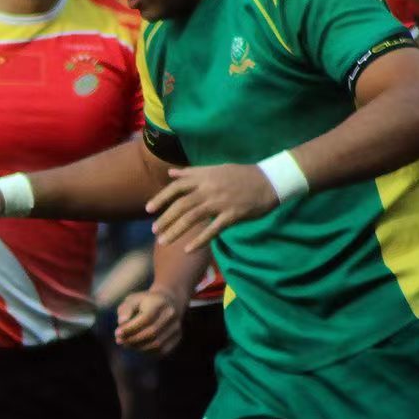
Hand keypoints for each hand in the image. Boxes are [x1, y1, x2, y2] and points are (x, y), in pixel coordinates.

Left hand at [114, 289, 184, 355]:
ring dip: (139, 347)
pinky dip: (148, 351)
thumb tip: (121, 322)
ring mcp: (176, 326)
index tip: (117, 333)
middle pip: (151, 332)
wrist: (168, 301)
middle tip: (120, 341)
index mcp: (159, 302)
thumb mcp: (132, 300)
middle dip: (133, 339)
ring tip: (127, 344)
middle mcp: (171, 314)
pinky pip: (162, 350)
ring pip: (157, 344)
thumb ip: (125, 310)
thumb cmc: (145, 302)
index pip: (146, 319)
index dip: (130, 328)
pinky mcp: (178, 336)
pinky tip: (138, 346)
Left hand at [148, 163, 278, 249]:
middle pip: (181, 205)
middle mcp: (210, 189)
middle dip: (165, 218)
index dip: (161, 198)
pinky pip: (213, 230)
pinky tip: (188, 249)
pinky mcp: (233, 215)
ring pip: (193, 218)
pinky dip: (199, 240)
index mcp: (205, 177)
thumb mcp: (216, 169)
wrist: (270, 180)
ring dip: (176, 230)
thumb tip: (171, 173)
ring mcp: (221, 202)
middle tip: (154, 230)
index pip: (177, 187)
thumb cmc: (241, 175)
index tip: (148, 209)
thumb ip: (192, 172)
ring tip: (164, 241)